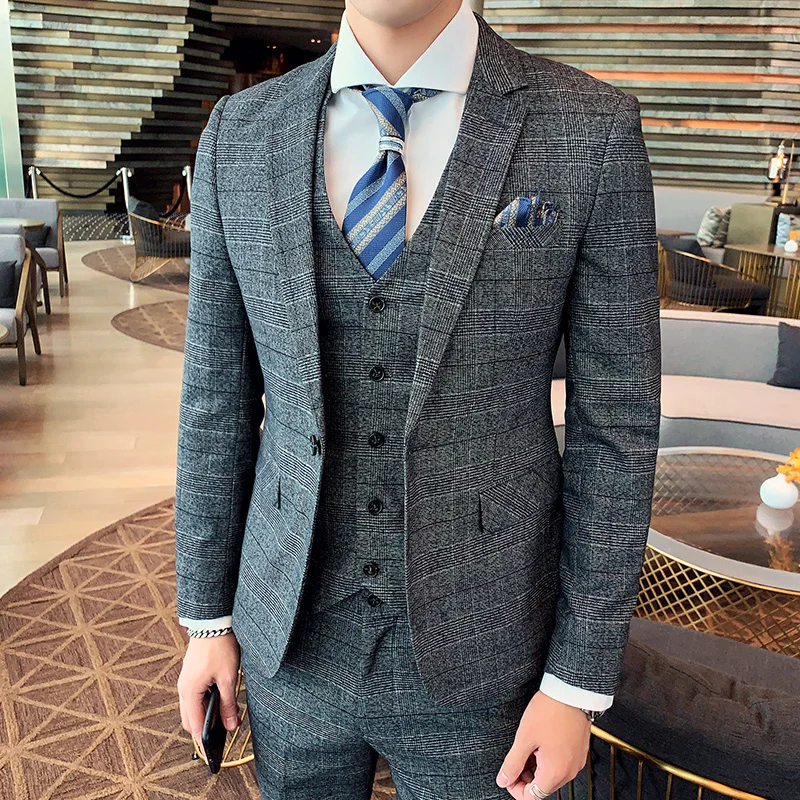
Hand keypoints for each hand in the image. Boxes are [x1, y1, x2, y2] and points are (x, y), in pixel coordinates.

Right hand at [177, 633, 241, 758]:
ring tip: (227, 716)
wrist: (213, 622)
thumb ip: (228, 704)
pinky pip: (195, 696)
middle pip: (190, 719)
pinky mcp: (191, 675)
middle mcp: (183, 689)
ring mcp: (186, 681)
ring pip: (193, 708)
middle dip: (206, 729)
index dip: (204, 740)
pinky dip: (205, 703)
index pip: (193, 725)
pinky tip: (220, 701)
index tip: (216, 750)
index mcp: (189, 692)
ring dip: (206, 715)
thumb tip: (230, 726)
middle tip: (226, 730)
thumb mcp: (228, 677)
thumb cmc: (219, 646)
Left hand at [496, 690, 590, 797]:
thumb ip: (512, 763)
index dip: (516, 788)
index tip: (508, 776)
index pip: (532, 796)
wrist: (571, 691)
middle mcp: (569, 771)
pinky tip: (540, 743)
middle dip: (525, 777)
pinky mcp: (579, 751)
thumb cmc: (550, 711)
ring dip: (536, 768)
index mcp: (555, 772)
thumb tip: (504, 780)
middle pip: (543, 787)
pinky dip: (548, 760)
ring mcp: (576, 761)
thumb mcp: (524, 738)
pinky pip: (562, 764)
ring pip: (552, 775)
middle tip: (516, 759)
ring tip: (527, 747)